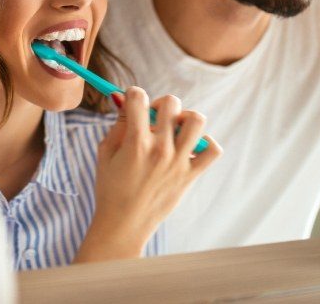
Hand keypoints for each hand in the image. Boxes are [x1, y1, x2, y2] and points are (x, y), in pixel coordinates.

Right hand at [75, 87, 221, 261]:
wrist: (123, 226)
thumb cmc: (111, 188)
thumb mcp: (106, 152)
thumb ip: (118, 123)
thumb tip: (124, 96)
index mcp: (136, 142)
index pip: (139, 97)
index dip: (134, 94)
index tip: (133, 102)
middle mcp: (160, 149)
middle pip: (171, 103)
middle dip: (160, 104)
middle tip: (154, 118)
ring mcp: (178, 161)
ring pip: (196, 120)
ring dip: (186, 118)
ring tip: (176, 129)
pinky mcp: (191, 175)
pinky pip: (213, 149)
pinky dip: (206, 143)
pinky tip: (190, 147)